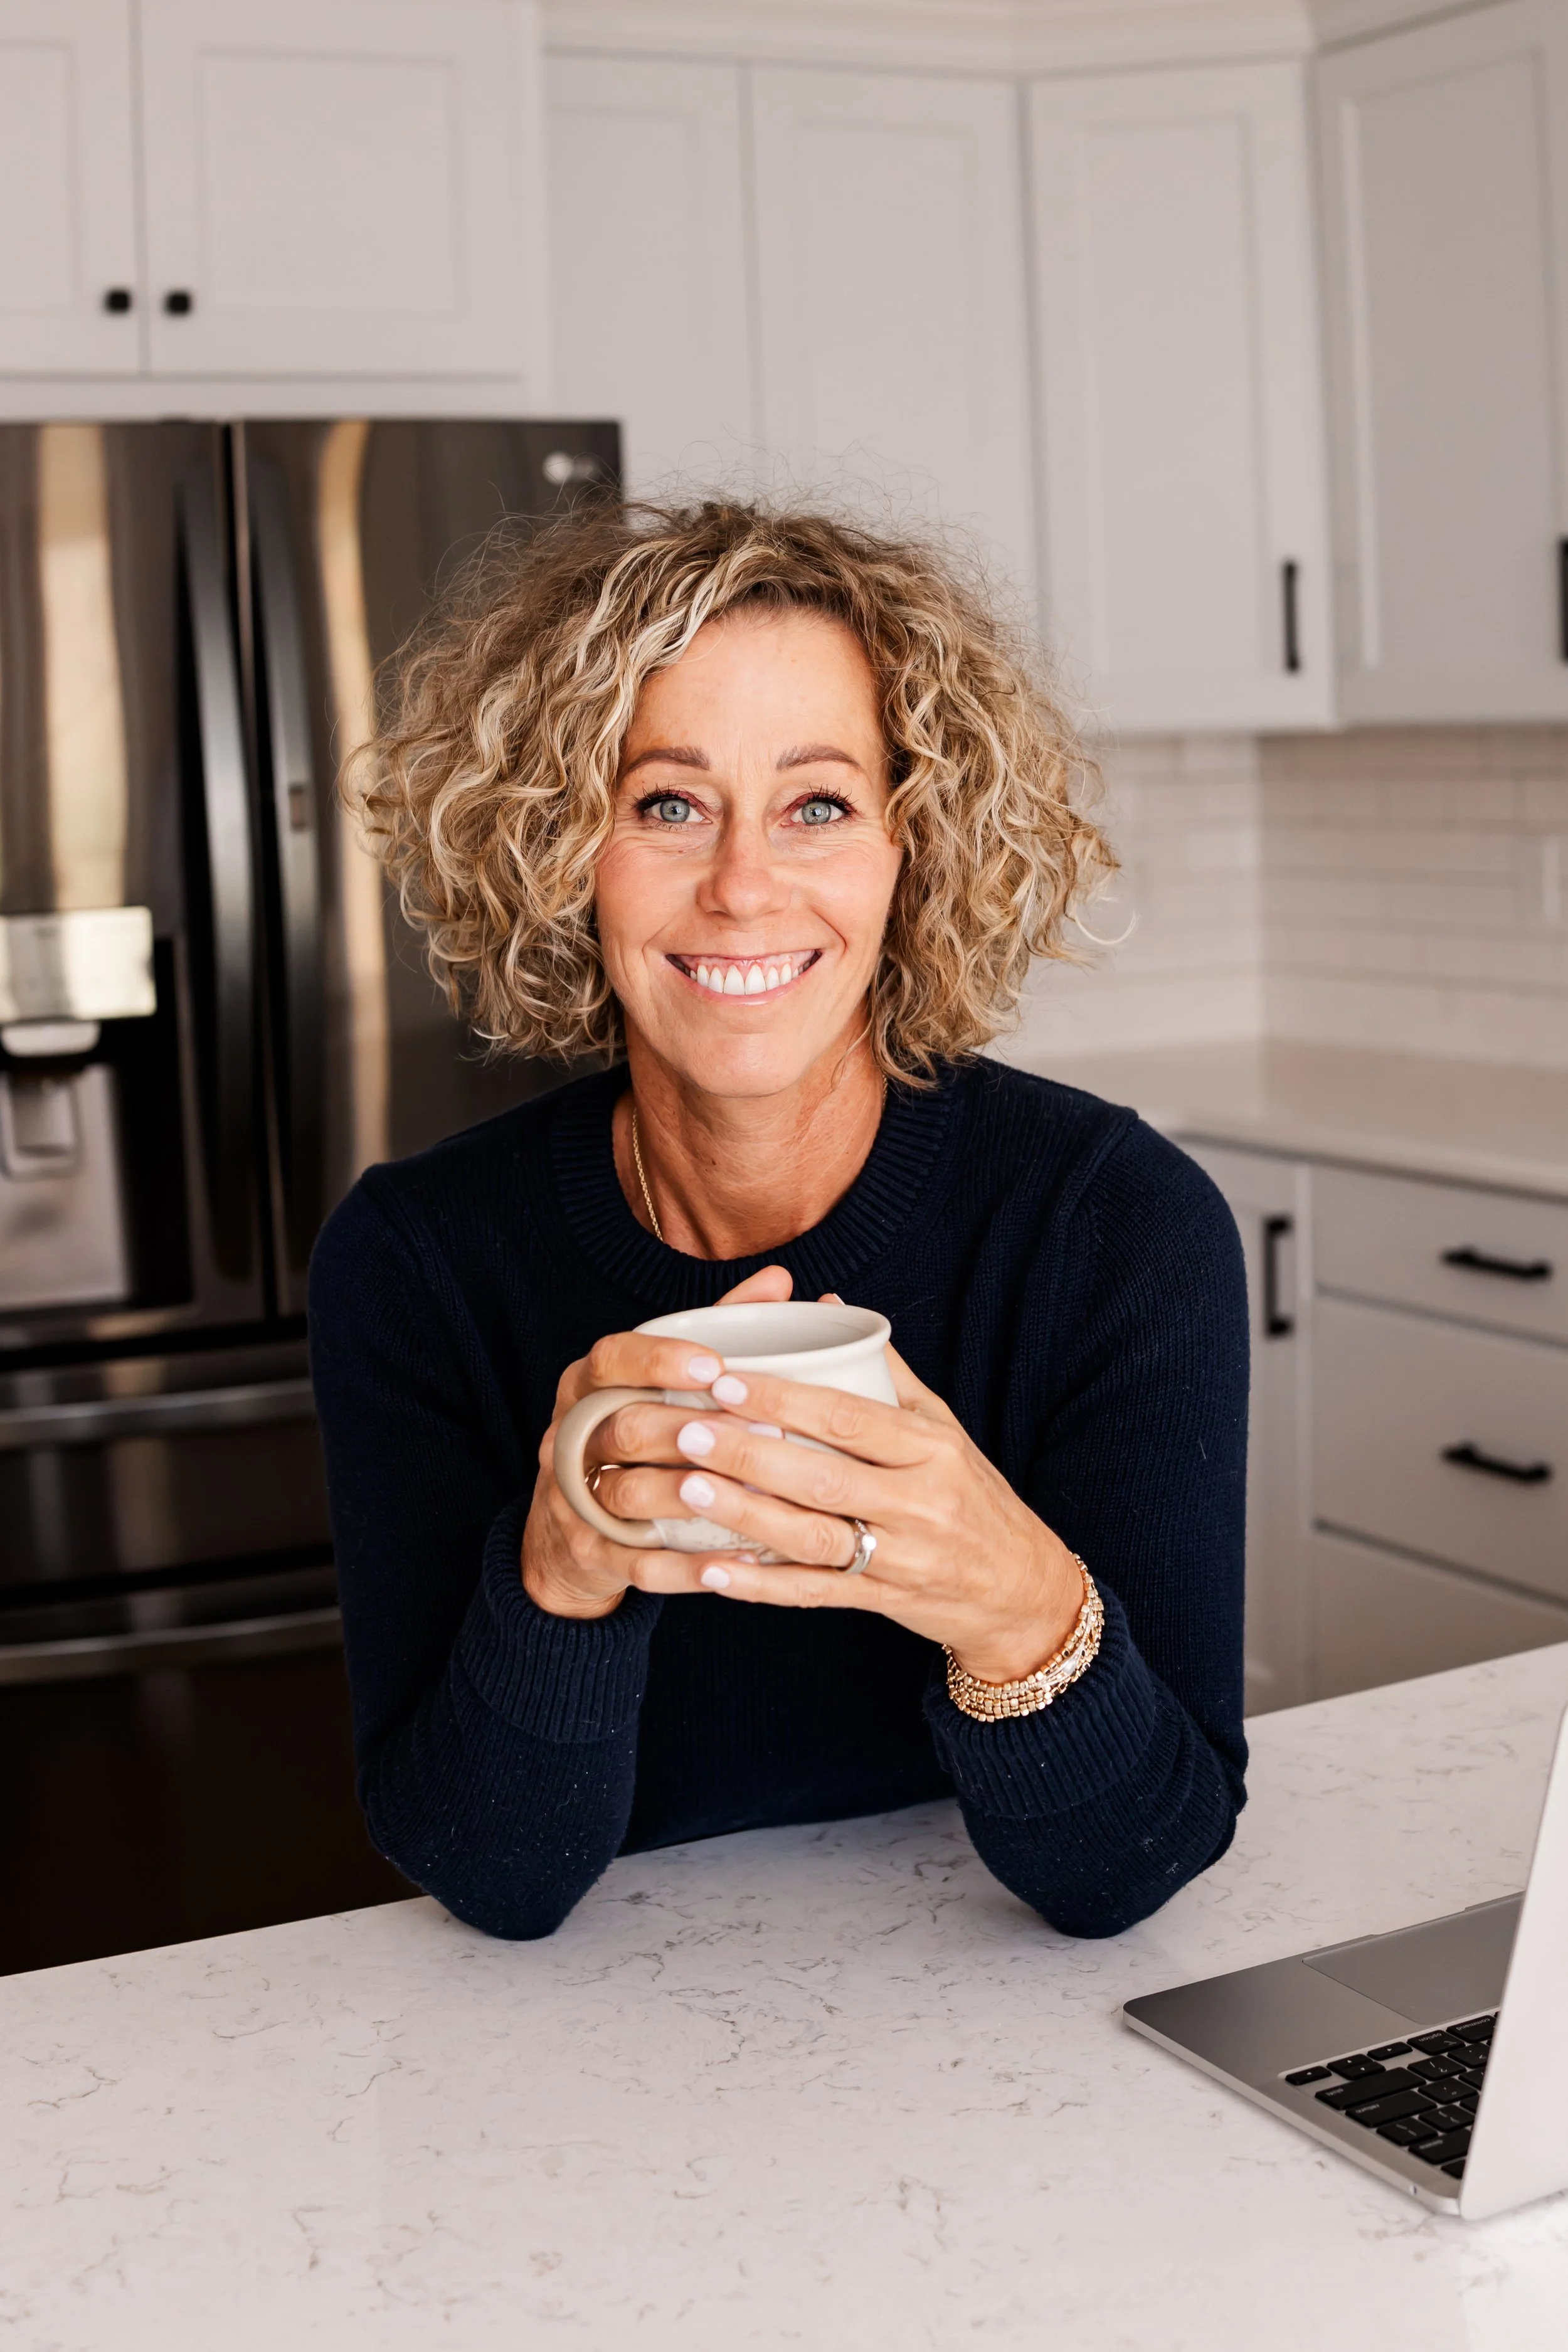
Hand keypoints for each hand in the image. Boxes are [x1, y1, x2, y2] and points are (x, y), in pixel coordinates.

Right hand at [522, 1265, 793, 1620]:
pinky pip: (637, 1564)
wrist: (572, 1534)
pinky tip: (736, 1566)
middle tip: (762, 1435)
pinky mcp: (589, 1554)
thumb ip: (716, 1328)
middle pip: (624, 1427)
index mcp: (586, 1386)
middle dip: (692, 1430)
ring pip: (627, 1494)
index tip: (714, 1365)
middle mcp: (571, 1437)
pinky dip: (687, 1568)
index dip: (659, 1360)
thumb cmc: (636, 1438)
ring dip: (691, 1496)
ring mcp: (573, 1499)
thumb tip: (780, 1278)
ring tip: (754, 1497)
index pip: (610, 1359)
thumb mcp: (660, 1381)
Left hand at [652, 1336, 1085, 1683]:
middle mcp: (920, 1502)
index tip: (725, 1380)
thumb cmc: (970, 1493)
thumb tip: (827, 1304)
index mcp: (932, 1448)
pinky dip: (760, 1585)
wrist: (1022, 1588)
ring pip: (813, 1537)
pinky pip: (813, 1594)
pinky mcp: (883, 1602)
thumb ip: (883, 1369)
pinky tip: (710, 1570)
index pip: (849, 1418)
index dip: (784, 1400)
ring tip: (687, 1489)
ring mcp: (901, 1558)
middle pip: (823, 1477)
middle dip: (749, 1454)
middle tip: (687, 1431)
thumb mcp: (941, 1426)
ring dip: (745, 1515)